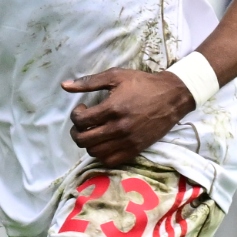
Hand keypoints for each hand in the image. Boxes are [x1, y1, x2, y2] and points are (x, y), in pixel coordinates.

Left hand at [64, 69, 191, 166]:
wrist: (172, 96)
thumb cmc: (143, 83)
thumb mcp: (116, 76)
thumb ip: (89, 82)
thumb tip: (64, 86)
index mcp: (112, 108)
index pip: (81, 121)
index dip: (75, 115)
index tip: (82, 108)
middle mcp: (118, 128)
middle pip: (84, 140)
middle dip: (77, 132)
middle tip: (82, 124)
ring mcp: (127, 141)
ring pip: (95, 152)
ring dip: (89, 143)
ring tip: (93, 133)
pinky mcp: (136, 149)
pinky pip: (111, 161)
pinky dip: (102, 154)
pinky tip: (104, 142)